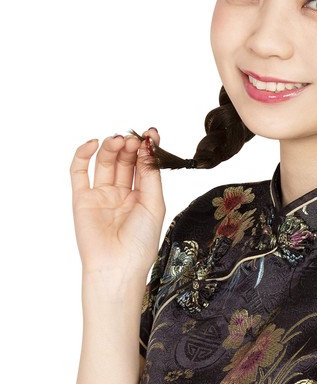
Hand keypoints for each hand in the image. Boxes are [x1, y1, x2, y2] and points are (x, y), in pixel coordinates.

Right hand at [71, 130, 165, 280]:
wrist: (118, 267)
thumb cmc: (141, 241)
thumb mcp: (154, 203)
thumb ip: (150, 174)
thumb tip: (148, 147)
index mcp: (141, 193)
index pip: (143, 163)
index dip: (147, 147)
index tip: (151, 133)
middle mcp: (121, 192)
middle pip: (125, 159)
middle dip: (130, 146)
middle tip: (134, 139)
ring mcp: (101, 194)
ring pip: (104, 162)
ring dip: (111, 147)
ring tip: (119, 140)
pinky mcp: (81, 199)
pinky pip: (79, 172)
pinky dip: (82, 155)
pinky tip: (92, 144)